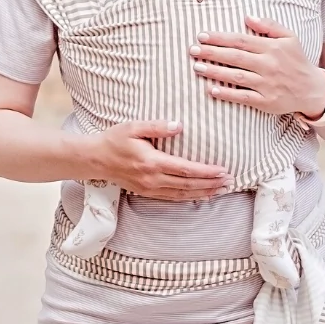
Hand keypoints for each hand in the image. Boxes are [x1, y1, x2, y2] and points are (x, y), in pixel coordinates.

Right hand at [90, 120, 232, 200]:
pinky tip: (200, 195)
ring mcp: (149, 188)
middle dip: (211, 184)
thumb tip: (179, 126)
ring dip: (204, 193)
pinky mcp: (146, 192)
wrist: (94, 160)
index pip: (186, 169)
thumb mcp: (133, 127)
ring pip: (182, 194)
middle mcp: (152, 179)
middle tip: (230, 181)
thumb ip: (157, 126)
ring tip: (221, 190)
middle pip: (188, 185)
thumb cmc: (114, 140)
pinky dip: (189, 197)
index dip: (206, 172)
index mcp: (151, 162)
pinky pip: (172, 198)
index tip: (223, 170)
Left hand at [189, 15, 324, 117]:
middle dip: (212, 53)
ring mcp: (267, 84)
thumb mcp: (289, 37)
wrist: (312, 89)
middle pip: (235, 57)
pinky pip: (243, 97)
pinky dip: (227, 94)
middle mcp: (268, 65)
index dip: (220, 38)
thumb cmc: (296, 60)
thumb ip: (269, 25)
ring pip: (236, 76)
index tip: (202, 36)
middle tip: (192, 50)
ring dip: (215, 72)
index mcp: (272, 48)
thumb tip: (247, 16)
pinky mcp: (266, 102)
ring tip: (197, 67)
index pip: (241, 40)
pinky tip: (212, 90)